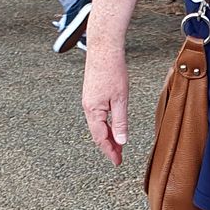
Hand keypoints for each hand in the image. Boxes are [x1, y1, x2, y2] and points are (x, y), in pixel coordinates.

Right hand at [82, 45, 130, 166]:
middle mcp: (88, 107)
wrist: (103, 48)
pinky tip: (112, 127)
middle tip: (119, 157)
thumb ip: (120, 122)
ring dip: (107, 136)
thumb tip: (121, 141)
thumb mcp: (120, 99)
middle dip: (109, 147)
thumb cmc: (112, 70)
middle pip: (97, 134)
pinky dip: (105, 125)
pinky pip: (97, 116)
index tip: (118, 162)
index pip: (101, 138)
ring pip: (97, 125)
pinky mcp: (92, 95)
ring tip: (118, 145)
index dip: (110, 151)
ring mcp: (89, 101)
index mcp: (93, 111)